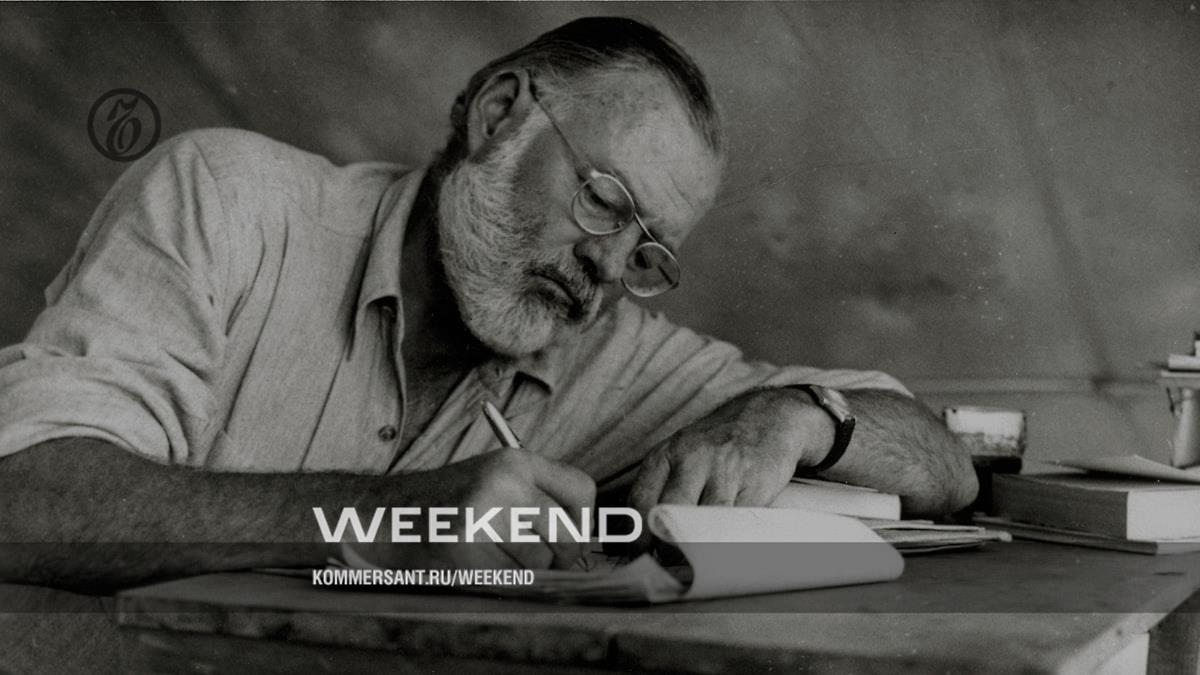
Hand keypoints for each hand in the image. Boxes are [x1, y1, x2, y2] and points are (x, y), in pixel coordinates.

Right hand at [346, 448, 595, 570]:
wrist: (386, 513)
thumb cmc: (449, 503)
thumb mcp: (494, 479)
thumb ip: (538, 498)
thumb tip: (585, 540)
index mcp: (515, 461)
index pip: (583, 491)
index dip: (581, 521)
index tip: (566, 534)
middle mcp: (504, 484)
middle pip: (568, 536)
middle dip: (559, 558)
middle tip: (537, 560)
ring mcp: (484, 517)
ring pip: (539, 564)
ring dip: (524, 572)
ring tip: (494, 556)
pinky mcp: (465, 550)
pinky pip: (510, 581)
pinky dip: (500, 583)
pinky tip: (478, 565)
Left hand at [628, 389, 832, 544]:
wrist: (768, 417)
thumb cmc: (716, 445)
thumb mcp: (680, 455)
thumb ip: (657, 490)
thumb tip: (629, 539)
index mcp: (667, 454)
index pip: (641, 501)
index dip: (637, 537)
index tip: (639, 557)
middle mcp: (693, 459)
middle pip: (669, 513)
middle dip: (665, 545)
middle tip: (668, 563)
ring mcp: (726, 471)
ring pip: (704, 522)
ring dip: (698, 548)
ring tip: (696, 559)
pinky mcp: (755, 484)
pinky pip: (736, 524)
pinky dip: (728, 540)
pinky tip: (724, 545)